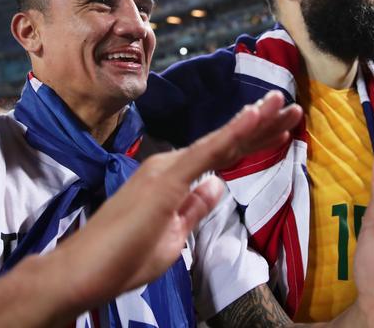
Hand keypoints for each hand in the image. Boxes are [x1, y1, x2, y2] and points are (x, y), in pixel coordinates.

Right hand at [46, 91, 302, 309]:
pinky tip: (255, 115)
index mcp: (175, 180)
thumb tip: (218, 184)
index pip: (224, 155)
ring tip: (283, 103)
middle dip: (263, 125)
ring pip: (221, 141)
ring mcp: (167, 168)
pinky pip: (208, 151)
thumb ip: (195, 206)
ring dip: (255, 122)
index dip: (254, 139)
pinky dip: (234, 132)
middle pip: (228, 144)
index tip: (282, 127)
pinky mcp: (165, 178)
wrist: (81, 271)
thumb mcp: (174, 235)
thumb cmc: (122, 258)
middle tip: (293, 107)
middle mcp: (172, 166)